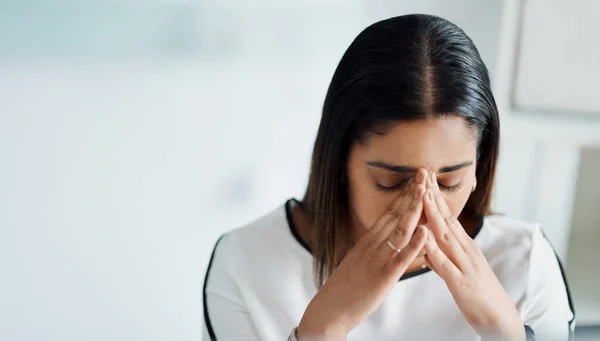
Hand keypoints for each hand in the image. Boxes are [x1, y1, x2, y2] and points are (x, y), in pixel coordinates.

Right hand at [297, 169, 428, 340]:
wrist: (329, 309)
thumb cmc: (345, 288)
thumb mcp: (359, 261)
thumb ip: (374, 249)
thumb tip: (388, 240)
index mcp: (368, 241)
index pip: (389, 212)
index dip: (404, 195)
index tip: (416, 179)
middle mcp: (373, 245)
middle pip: (396, 215)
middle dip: (412, 194)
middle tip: (425, 173)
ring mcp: (378, 259)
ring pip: (400, 230)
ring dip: (414, 210)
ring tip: (426, 191)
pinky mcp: (383, 276)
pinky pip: (400, 258)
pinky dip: (414, 244)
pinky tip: (425, 232)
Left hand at [422, 172, 524, 340]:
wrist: (501, 321)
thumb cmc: (479, 295)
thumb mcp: (460, 271)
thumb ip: (444, 258)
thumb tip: (429, 247)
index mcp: (466, 247)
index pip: (448, 217)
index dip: (436, 198)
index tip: (426, 180)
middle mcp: (467, 251)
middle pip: (447, 220)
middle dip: (434, 197)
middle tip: (423, 175)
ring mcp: (465, 265)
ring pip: (446, 236)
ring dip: (433, 215)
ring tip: (423, 196)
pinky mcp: (461, 284)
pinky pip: (445, 265)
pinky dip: (433, 251)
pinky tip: (424, 239)